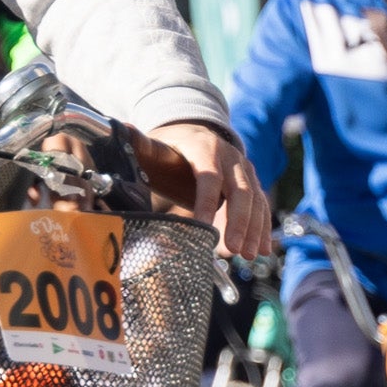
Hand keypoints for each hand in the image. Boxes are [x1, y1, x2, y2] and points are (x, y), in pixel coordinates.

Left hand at [145, 120, 271, 259]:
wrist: (195, 132)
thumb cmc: (171, 148)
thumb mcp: (156, 144)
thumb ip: (142, 144)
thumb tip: (124, 131)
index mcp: (204, 147)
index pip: (209, 177)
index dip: (207, 202)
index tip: (203, 227)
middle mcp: (230, 156)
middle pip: (240, 190)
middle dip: (239, 221)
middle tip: (234, 249)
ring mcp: (244, 169)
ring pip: (254, 199)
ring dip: (254, 228)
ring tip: (248, 255)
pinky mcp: (251, 181)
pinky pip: (261, 204)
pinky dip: (262, 227)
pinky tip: (262, 249)